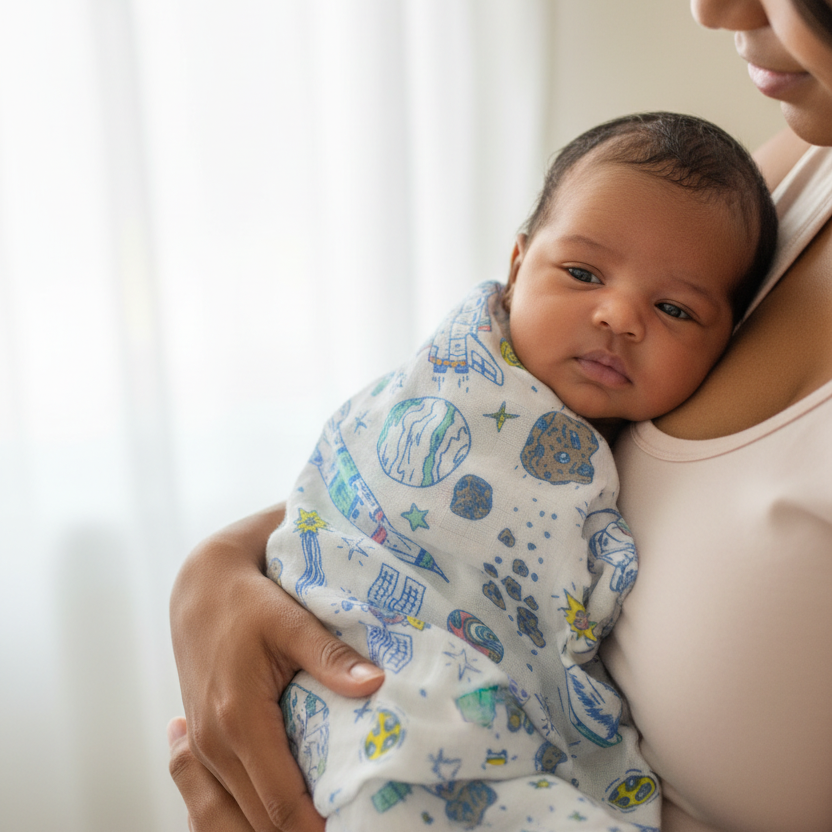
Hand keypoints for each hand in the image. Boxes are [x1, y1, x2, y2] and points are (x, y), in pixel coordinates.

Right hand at [170, 504, 383, 831]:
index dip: (314, 827)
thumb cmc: (249, 601)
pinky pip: (215, 801)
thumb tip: (376, 683)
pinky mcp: (200, 744)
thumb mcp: (292, 621)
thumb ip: (330, 656)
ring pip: (229, 819)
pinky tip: (278, 811)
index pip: (279, 803)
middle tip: (344, 821)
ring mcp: (202, 747)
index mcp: (238, 718)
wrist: (201, 587)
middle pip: (254, 823)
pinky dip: (243, 816)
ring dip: (268, 828)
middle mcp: (213, 743)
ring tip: (317, 819)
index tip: (352, 825)